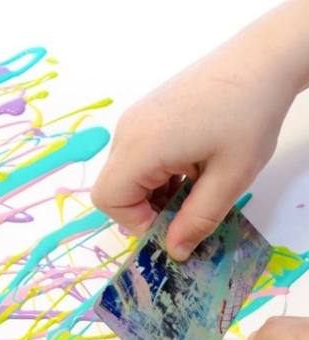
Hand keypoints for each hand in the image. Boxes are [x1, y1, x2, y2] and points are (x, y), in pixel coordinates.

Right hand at [91, 0, 308, 260]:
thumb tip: (175, 252)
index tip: (172, 225)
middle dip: (143, 210)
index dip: (135, 222)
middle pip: (112, 188)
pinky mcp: (143, 115)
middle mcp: (127, 131)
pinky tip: (186, 168)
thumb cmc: (249, 116)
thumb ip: (198, 221)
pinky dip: (153, 174)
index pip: (109, 199)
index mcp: (141, 146)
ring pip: (123, 174)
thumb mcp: (230, 178)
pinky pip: (134, 156)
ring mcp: (133, 120)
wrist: (259, 59)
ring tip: (191, 187)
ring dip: (150, 192)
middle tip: (183, 210)